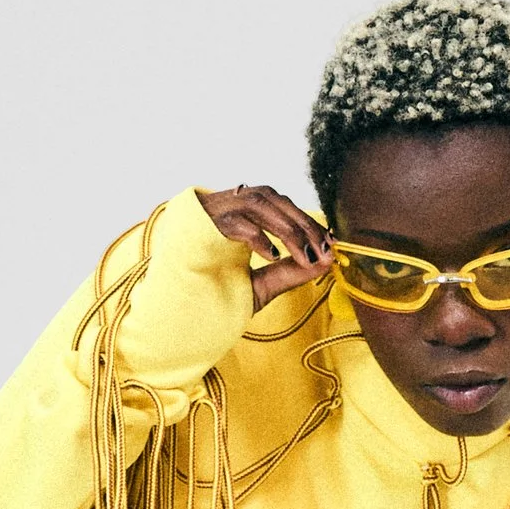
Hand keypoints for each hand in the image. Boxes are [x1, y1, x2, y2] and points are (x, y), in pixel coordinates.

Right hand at [197, 183, 334, 310]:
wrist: (178, 308)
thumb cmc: (216, 291)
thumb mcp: (262, 284)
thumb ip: (290, 272)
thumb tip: (326, 262)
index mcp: (243, 214)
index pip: (283, 206)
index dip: (309, 221)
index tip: (331, 242)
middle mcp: (228, 205)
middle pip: (275, 200)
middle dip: (304, 225)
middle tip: (325, 250)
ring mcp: (213, 211)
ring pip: (258, 205)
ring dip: (287, 229)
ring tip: (305, 255)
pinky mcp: (201, 224)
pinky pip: (235, 222)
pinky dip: (257, 237)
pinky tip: (272, 255)